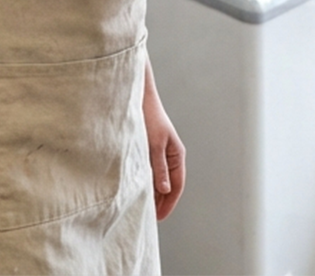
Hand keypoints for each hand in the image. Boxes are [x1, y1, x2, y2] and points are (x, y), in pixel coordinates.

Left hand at [144, 67, 184, 219]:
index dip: (169, 203)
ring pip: (160, 179)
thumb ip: (159, 168)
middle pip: (169, 185)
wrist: (138, 97)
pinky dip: (147, 182)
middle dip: (162, 202)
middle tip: (150, 218)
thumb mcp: (154, 145)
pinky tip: (137, 190)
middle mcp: (171, 155)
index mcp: (177, 155)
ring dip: (154, 193)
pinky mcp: (149, 149)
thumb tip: (164, 190)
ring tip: (143, 208)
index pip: (177, 185)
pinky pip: (151, 172)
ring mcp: (161, 153)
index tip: (159, 218)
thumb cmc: (148, 118)